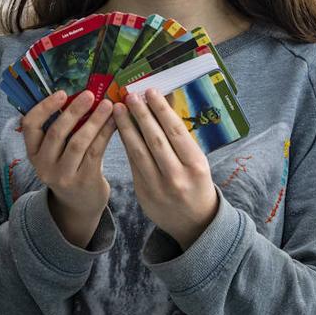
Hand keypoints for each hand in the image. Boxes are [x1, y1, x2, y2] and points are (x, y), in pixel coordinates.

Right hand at [22, 90, 116, 247]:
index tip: (62, 93)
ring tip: (108, 104)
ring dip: (94, 120)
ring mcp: (63, 176)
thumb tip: (81, 94)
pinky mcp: (83, 181)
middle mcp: (44, 165)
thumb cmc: (69, 167)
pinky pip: (95, 152)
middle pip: (57, 133)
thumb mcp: (56, 152)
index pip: (30, 125)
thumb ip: (62, 129)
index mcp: (34, 152)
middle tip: (90, 94)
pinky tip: (114, 122)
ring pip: (78, 142)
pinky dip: (105, 134)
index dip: (44, 107)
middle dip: (75, 110)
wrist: (79, 204)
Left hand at [113, 89, 217, 249]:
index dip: (161, 110)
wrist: (194, 223)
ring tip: (118, 108)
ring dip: (126, 127)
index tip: (151, 91)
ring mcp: (158, 187)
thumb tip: (165, 103)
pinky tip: (119, 129)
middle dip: (141, 114)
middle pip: (155, 139)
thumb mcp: (197, 161)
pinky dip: (126, 144)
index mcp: (196, 165)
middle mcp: (177, 176)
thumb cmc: (197, 184)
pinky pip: (132, 164)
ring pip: (139, 151)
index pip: (176, 132)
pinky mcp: (143, 193)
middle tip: (130, 95)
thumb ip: (180, 137)